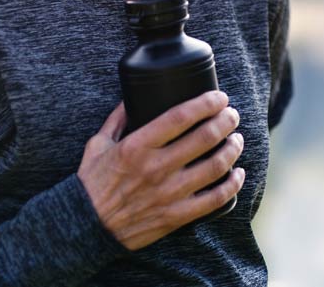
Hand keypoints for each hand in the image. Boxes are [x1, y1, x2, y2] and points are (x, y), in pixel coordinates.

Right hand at [77, 91, 244, 249]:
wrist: (86, 226)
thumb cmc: (92, 182)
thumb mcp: (98, 143)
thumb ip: (116, 119)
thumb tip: (130, 98)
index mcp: (137, 146)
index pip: (180, 117)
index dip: (205, 103)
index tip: (219, 97)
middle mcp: (156, 167)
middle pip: (204, 138)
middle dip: (225, 121)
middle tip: (232, 115)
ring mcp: (169, 194)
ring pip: (214, 167)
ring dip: (232, 149)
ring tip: (237, 139)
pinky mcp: (176, 216)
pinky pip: (214, 200)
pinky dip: (232, 186)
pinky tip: (237, 174)